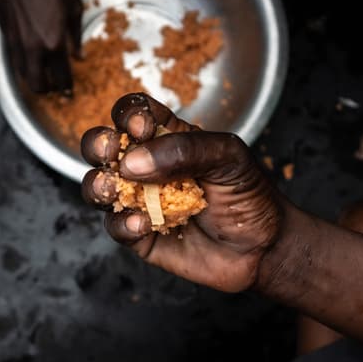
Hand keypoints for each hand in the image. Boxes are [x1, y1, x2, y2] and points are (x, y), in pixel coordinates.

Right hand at [0, 0, 82, 92]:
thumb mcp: (73, 5)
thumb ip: (76, 34)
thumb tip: (78, 53)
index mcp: (54, 42)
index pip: (62, 78)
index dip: (67, 87)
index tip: (70, 89)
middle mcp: (33, 49)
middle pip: (38, 87)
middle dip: (48, 90)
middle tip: (55, 86)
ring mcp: (16, 44)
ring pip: (24, 76)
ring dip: (34, 79)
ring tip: (43, 74)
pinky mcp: (5, 35)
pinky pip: (14, 60)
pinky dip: (23, 65)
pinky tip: (30, 57)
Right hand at [81, 92, 282, 292]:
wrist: (264, 247)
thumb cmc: (250, 196)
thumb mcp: (229, 157)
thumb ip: (184, 149)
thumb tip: (134, 160)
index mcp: (167, 138)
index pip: (134, 114)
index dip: (129, 115)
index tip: (142, 128)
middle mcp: (147, 167)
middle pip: (102, 146)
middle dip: (98, 145)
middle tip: (111, 152)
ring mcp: (140, 201)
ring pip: (99, 187)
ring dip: (98, 185)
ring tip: (115, 189)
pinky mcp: (140, 236)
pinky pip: (115, 227)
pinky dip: (123, 224)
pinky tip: (144, 223)